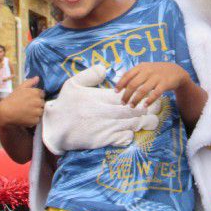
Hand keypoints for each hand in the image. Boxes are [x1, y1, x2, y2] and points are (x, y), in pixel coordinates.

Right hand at [0, 77, 44, 128]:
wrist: (6, 112)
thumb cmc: (12, 99)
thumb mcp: (20, 88)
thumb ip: (30, 82)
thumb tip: (38, 78)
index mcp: (36, 92)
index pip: (42, 94)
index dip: (36, 97)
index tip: (30, 99)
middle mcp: (38, 101)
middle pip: (42, 103)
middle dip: (36, 104)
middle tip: (27, 106)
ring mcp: (37, 111)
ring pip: (40, 111)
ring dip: (35, 112)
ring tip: (26, 112)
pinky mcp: (35, 120)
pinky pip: (37, 119)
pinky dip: (33, 119)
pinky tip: (26, 117)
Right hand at [42, 65, 159, 154]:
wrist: (55, 127)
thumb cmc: (64, 104)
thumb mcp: (73, 83)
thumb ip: (90, 75)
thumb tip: (104, 70)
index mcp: (101, 98)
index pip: (127, 96)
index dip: (139, 96)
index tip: (147, 95)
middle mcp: (106, 112)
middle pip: (134, 111)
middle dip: (147, 109)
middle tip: (156, 107)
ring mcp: (106, 127)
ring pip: (132, 125)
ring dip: (143, 123)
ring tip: (152, 120)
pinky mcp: (103, 140)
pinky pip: (123, 139)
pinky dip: (130, 135)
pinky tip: (131, 132)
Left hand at [116, 62, 190, 107]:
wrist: (176, 71)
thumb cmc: (156, 72)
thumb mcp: (145, 69)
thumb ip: (134, 75)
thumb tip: (121, 86)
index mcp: (141, 67)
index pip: (127, 75)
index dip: (120, 84)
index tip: (116, 92)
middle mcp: (147, 71)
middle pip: (133, 84)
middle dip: (126, 95)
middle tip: (123, 103)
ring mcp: (156, 77)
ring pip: (143, 90)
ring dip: (135, 99)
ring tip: (131, 106)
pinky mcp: (164, 84)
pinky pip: (155, 94)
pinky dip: (149, 100)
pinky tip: (144, 106)